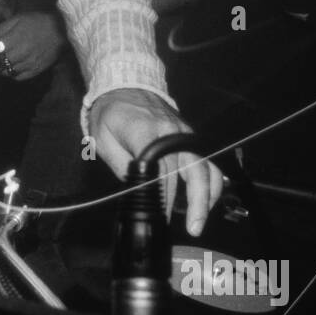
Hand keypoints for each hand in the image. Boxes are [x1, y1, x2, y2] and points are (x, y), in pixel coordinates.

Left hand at [0, 11, 65, 80]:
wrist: (62, 30)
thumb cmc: (36, 21)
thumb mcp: (15, 19)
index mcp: (12, 39)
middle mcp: (19, 54)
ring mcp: (27, 64)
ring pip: (3, 73)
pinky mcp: (35, 71)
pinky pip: (16, 77)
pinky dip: (8, 74)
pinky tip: (5, 69)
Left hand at [88, 88, 223, 236]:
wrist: (127, 85)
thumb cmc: (112, 114)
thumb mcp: (102, 140)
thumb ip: (121, 166)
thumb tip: (136, 189)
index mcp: (145, 132)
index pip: (159, 169)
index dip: (163, 196)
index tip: (161, 216)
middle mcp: (171, 132)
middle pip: (188, 172)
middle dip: (191, 204)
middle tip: (192, 228)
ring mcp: (184, 133)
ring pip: (206, 167)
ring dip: (208, 196)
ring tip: (201, 220)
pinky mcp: (190, 136)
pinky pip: (208, 161)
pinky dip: (212, 183)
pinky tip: (207, 202)